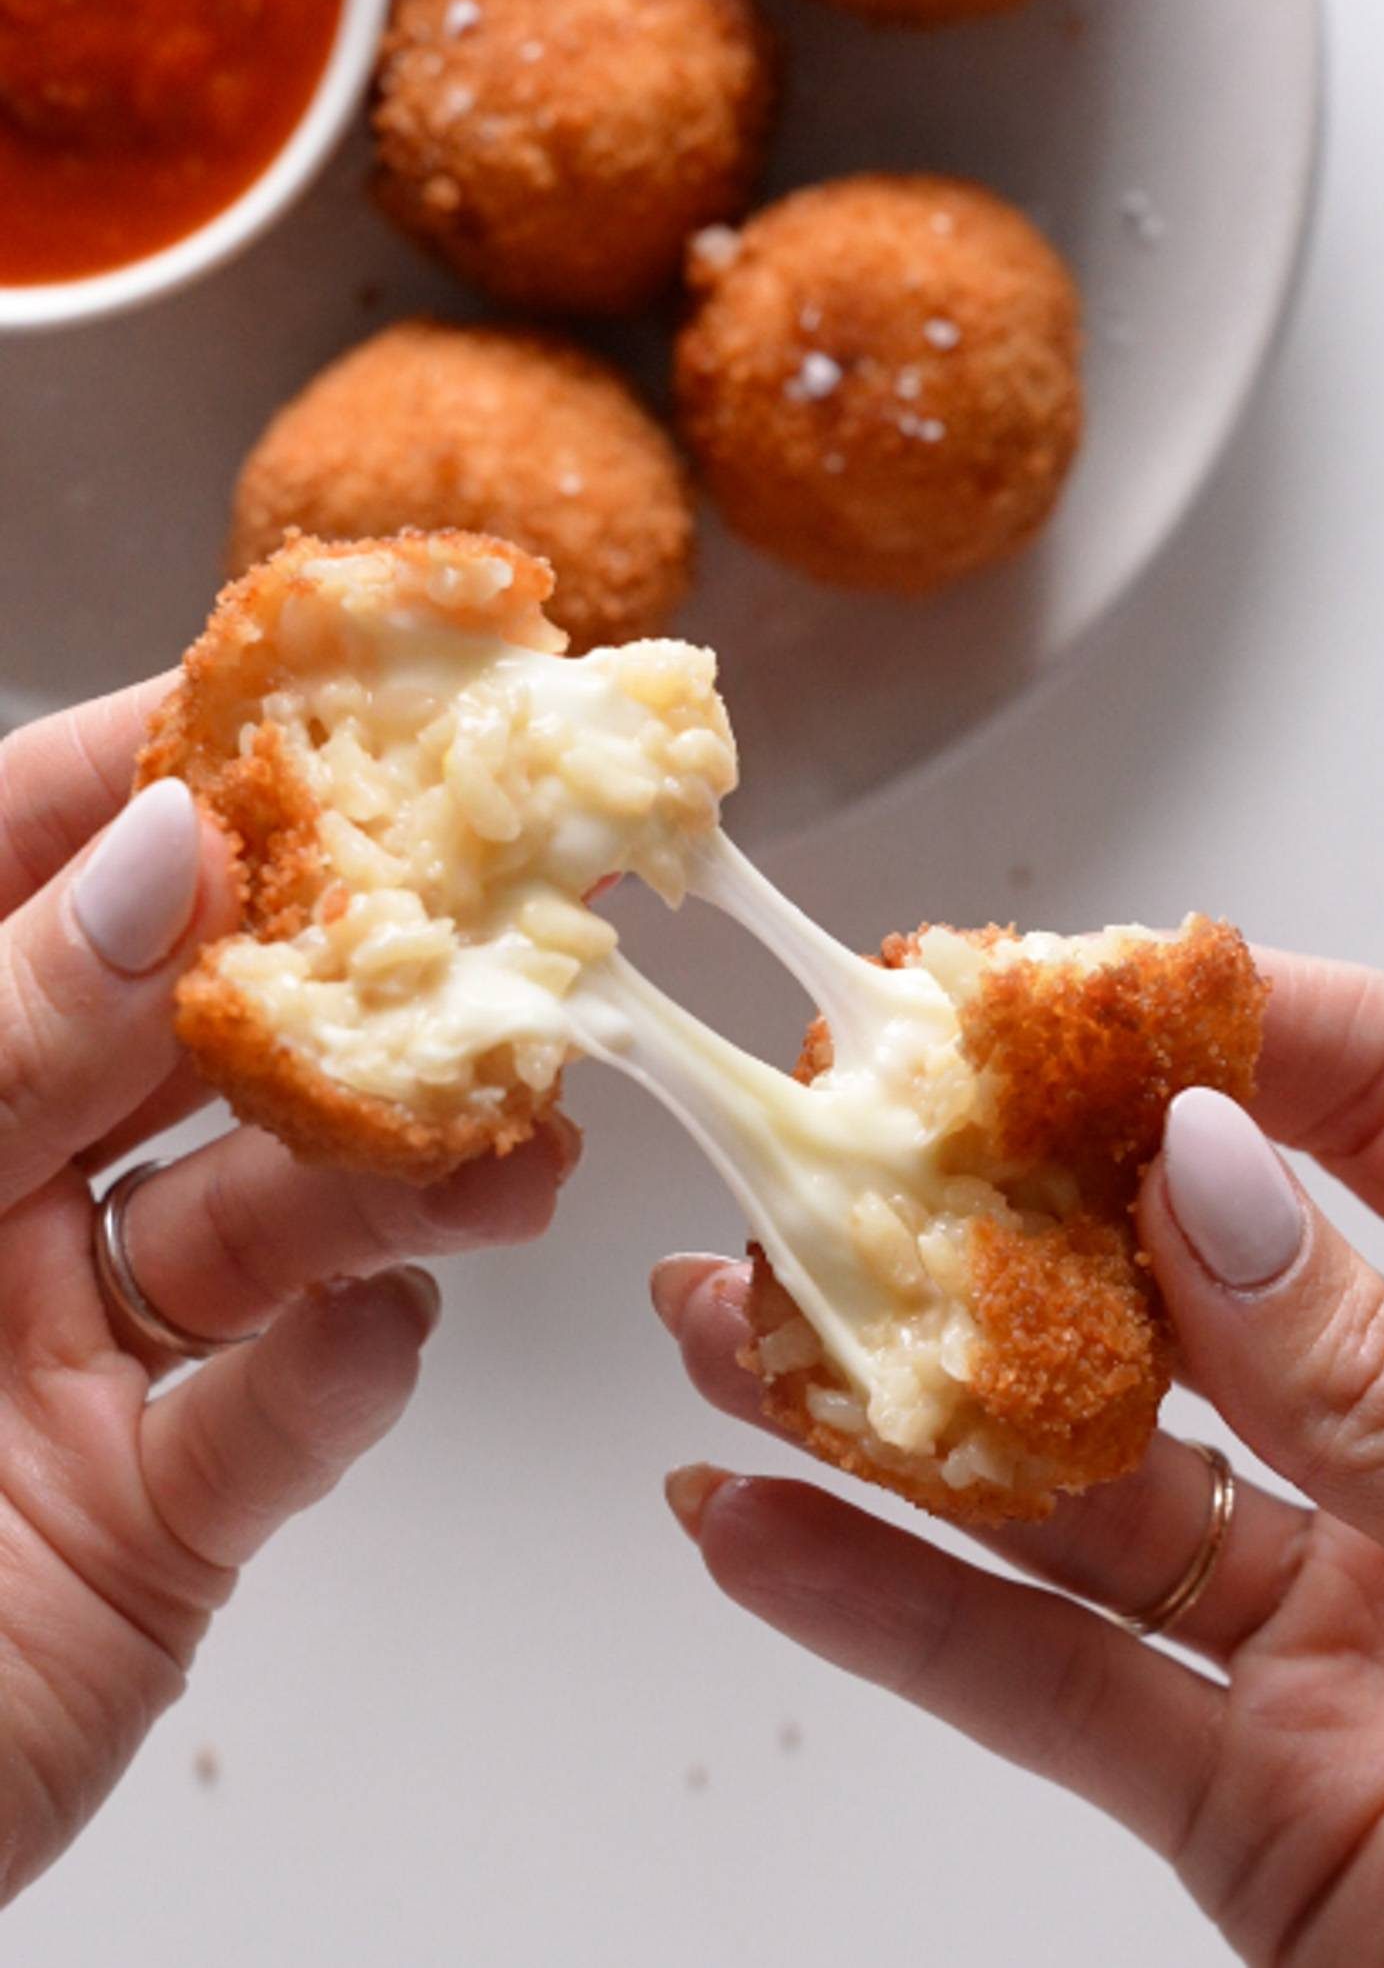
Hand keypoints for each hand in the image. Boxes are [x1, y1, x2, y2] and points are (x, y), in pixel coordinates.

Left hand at [0, 681, 577, 1904]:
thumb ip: (1, 1034)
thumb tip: (165, 848)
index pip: (20, 877)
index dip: (146, 773)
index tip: (302, 700)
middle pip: (186, 1038)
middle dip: (340, 978)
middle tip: (494, 918)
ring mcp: (65, 1352)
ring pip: (269, 1217)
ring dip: (392, 1182)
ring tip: (498, 1158)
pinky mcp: (148, 1519)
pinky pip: (277, 1421)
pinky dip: (344, 1376)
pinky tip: (369, 1345)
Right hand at [652, 952, 1383, 1965]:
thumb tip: (1209, 1178)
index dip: (1231, 1035)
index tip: (1066, 997)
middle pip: (1191, 1283)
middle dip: (1005, 1216)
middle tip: (848, 1156)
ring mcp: (1335, 1614)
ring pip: (1086, 1479)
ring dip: (903, 1405)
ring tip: (742, 1326)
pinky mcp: (1252, 1785)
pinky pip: (1050, 1685)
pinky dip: (897, 1614)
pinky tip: (771, 1535)